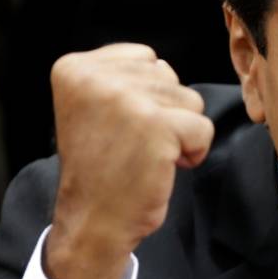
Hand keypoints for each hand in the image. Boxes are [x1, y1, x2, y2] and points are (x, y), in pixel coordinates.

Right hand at [44, 43, 213, 278]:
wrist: (93, 220)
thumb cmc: (101, 167)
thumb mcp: (94, 107)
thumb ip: (122, 78)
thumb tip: (163, 65)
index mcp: (74, 67)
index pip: (145, 58)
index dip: (145, 96)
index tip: (119, 127)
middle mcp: (95, 77)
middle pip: (169, 76)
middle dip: (164, 113)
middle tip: (132, 145)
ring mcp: (126, 99)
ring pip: (190, 100)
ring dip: (179, 132)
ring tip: (146, 155)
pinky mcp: (156, 125)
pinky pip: (203, 127)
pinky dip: (193, 152)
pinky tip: (163, 167)